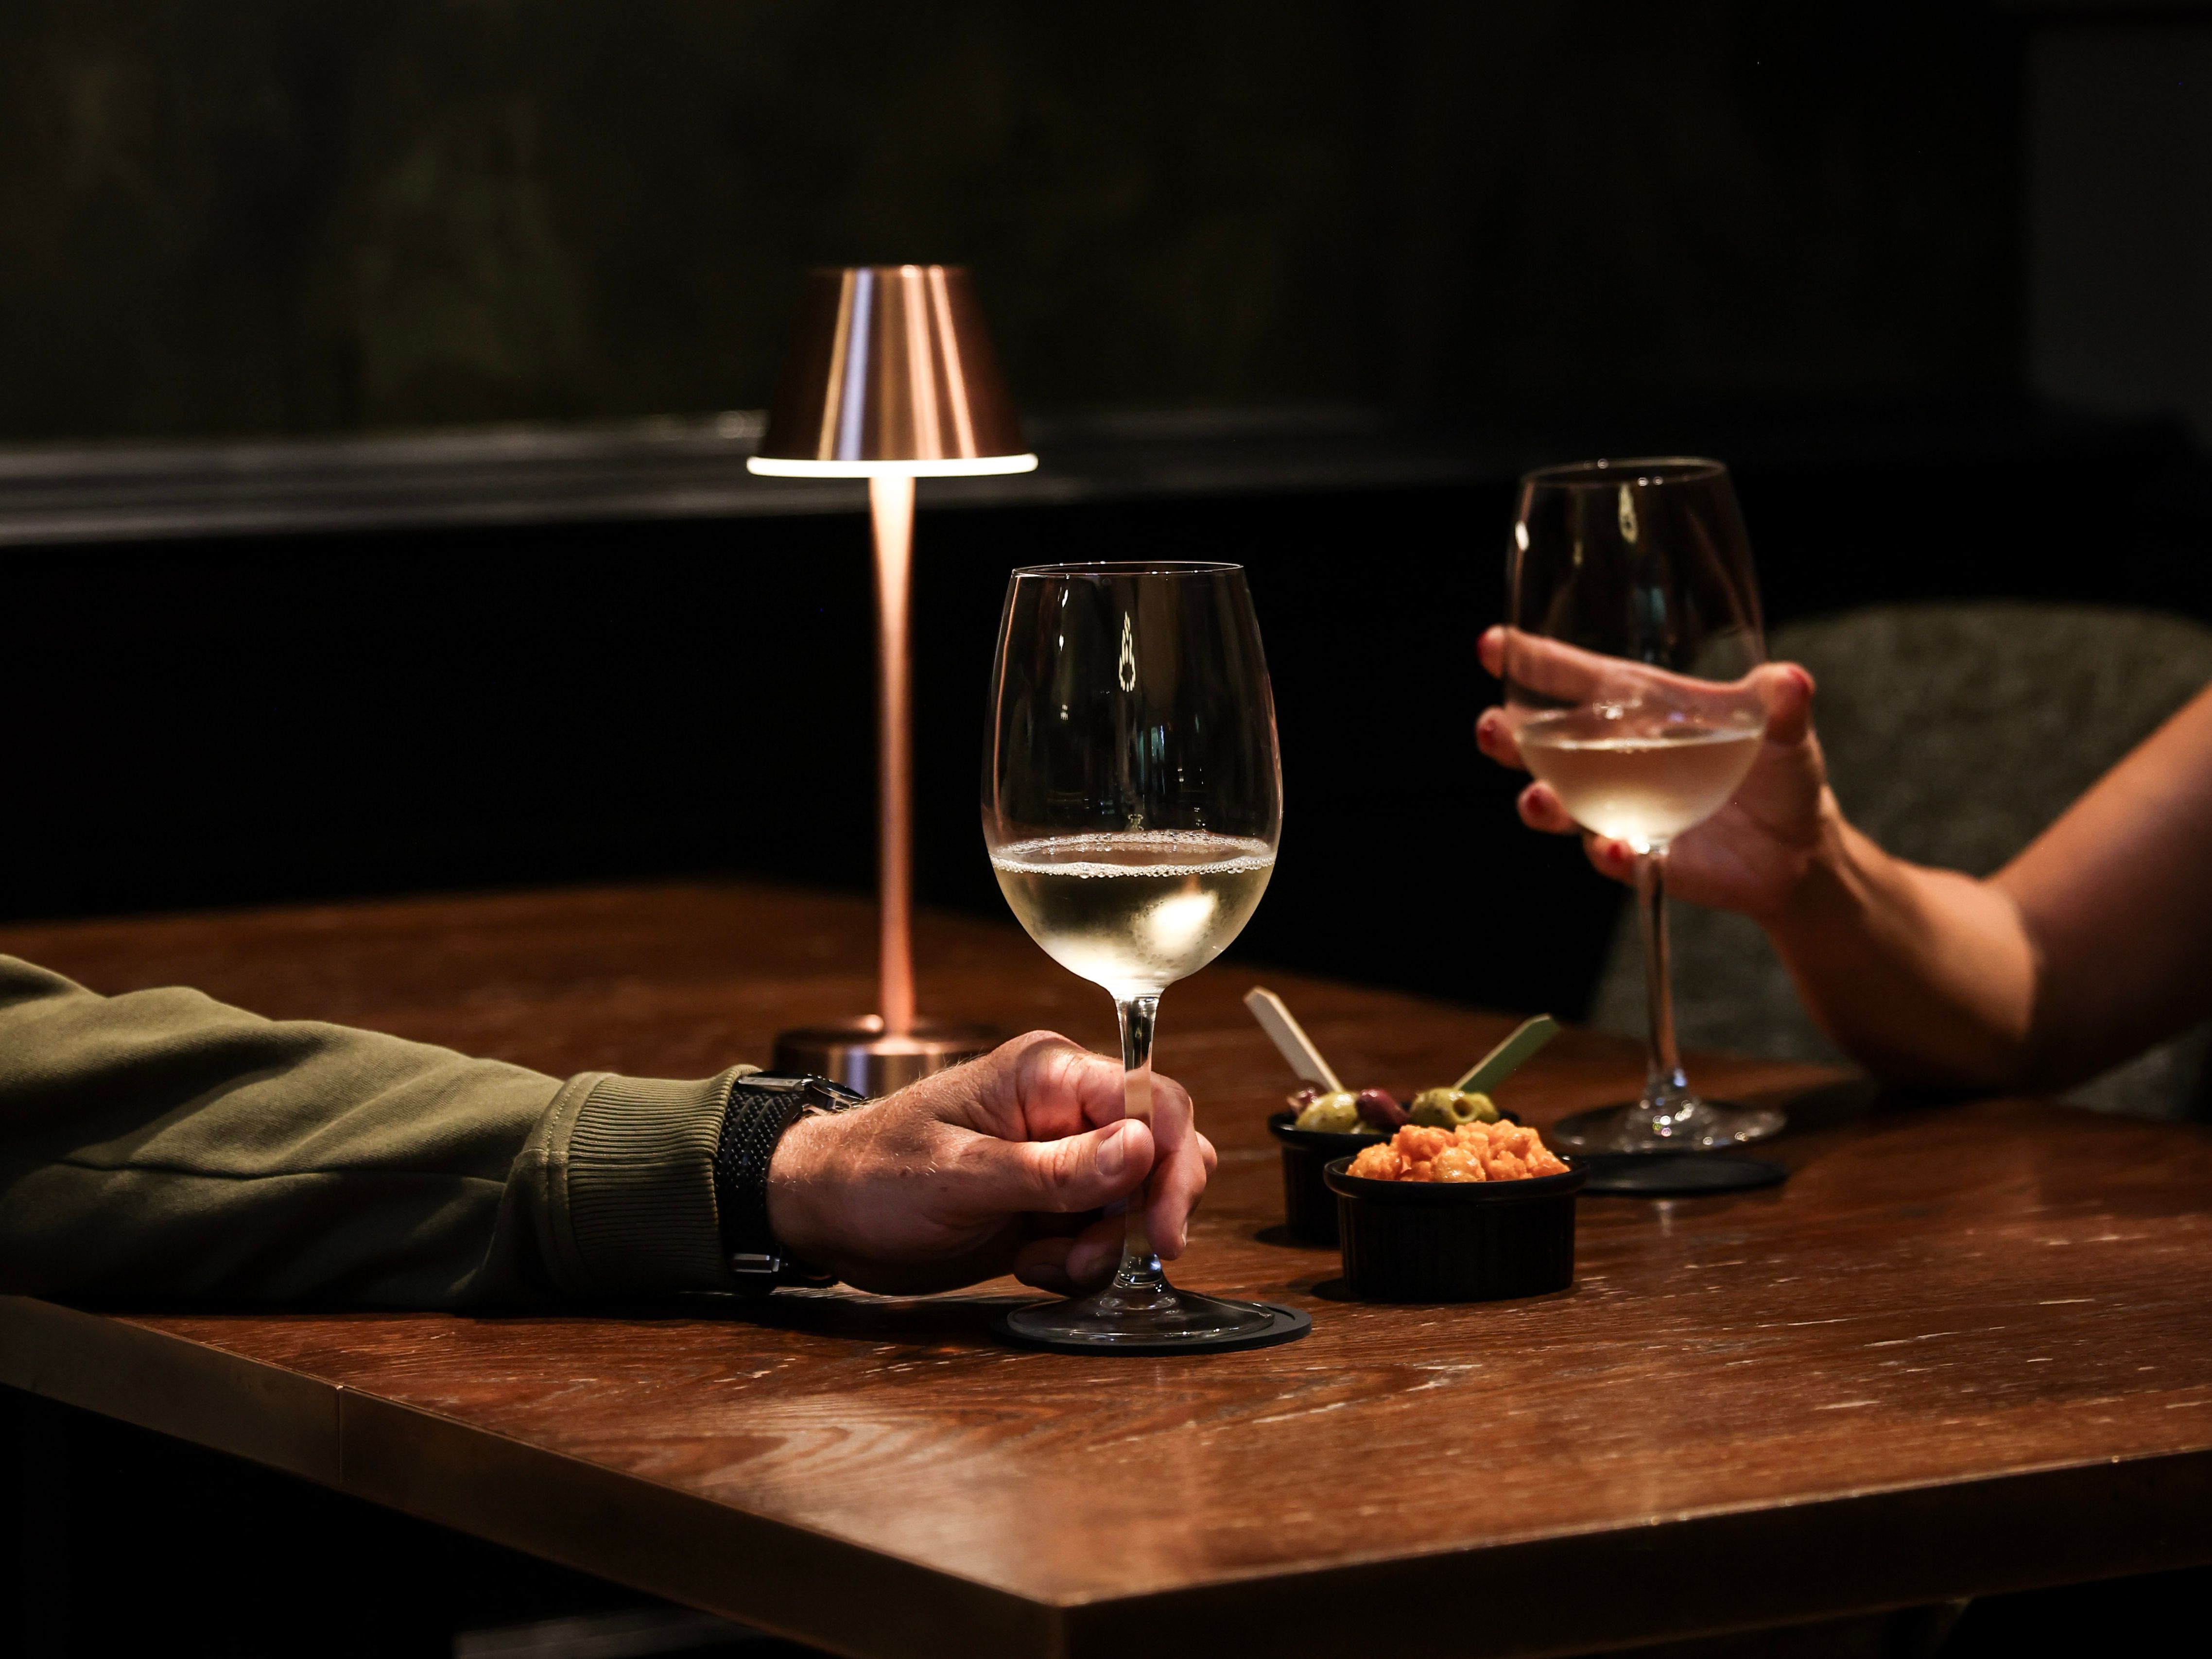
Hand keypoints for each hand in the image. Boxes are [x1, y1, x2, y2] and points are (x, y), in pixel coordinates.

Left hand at [764, 1031, 1214, 1296]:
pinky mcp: (1051, 1203)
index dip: (1171, 1162)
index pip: (1150, 1099)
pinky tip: (1030, 1266)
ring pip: (1136, 1201)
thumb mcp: (959, 1178)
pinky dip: (1080, 1262)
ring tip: (1043, 1262)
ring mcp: (1061, 1158)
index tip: (1164, 1229)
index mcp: (1047, 1074)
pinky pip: (1102, 1235)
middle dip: (1143, 1213)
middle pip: (1159, 1151)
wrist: (822, 1215)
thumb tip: (1142, 1147)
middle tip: (1101, 1258)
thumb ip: (1053, 1169)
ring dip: (1106, 1245)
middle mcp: (1064, 1109)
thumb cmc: (872, 1176)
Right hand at [1473, 626, 1832, 919]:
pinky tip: (1616, 847)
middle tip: (1491, 729)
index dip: (1529, 660)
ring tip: (1538, 798)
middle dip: (1507, 737)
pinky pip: (1610, 854)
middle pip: (1540, 744)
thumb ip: (1781, 705)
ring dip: (1540, 801)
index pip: (1572, 679)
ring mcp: (1618, 809)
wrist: (1796, 851)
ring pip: (1557, 803)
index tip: (1491, 645)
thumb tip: (1791, 682)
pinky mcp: (1638, 854)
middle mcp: (1614, 758)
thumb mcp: (1787, 730)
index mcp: (1638, 709)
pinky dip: (1608, 851)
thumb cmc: (1780, 772)